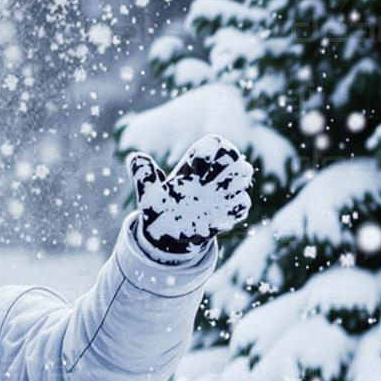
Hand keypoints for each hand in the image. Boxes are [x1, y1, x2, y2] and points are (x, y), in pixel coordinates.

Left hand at [127, 133, 252, 262]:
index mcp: (194, 165)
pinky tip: (218, 217)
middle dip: (229, 166)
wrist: (167, 237)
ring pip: (244, 176)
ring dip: (235, 184)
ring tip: (217, 198)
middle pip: (234, 157)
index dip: (211, 150)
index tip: (197, 169)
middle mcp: (211, 176)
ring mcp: (222, 193)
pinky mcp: (228, 211)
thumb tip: (136, 158)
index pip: (214, 143)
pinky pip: (243, 203)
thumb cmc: (158, 212)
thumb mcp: (148, 194)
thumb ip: (144, 176)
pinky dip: (235, 207)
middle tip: (211, 183)